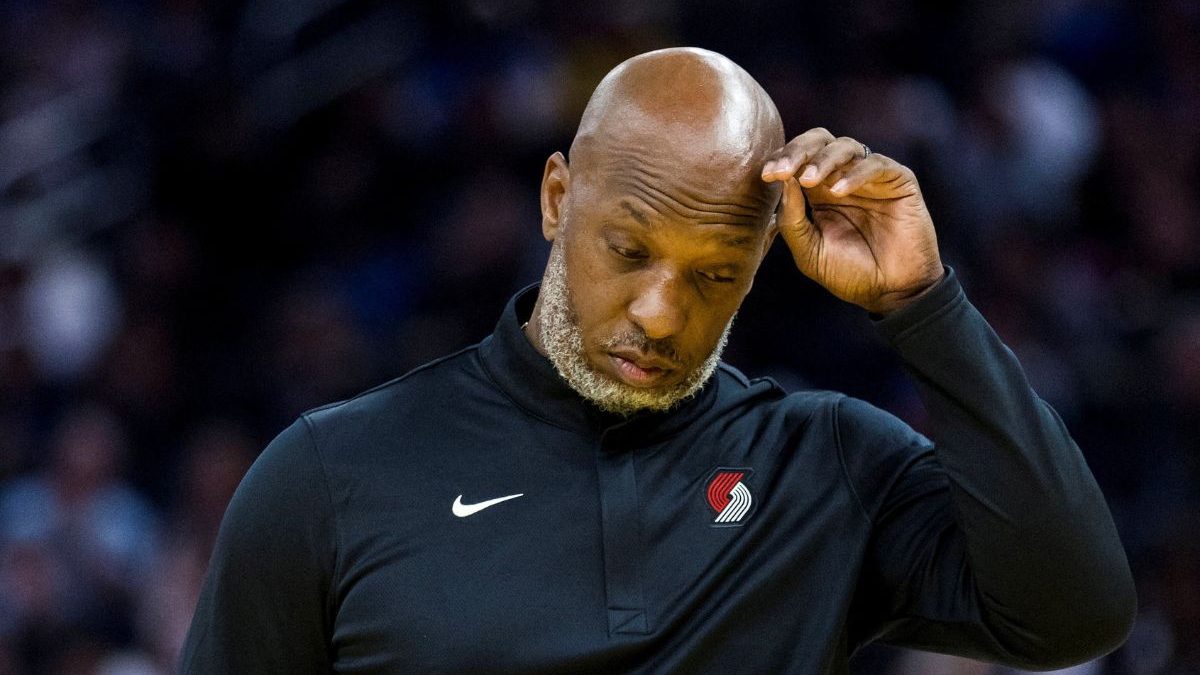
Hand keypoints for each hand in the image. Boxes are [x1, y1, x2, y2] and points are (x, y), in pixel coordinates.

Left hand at [761, 128, 943, 314]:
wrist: (891, 292)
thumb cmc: (849, 274)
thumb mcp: (809, 251)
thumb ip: (792, 220)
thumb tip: (782, 181)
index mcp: (818, 191)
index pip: (797, 160)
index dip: (781, 161)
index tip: (766, 176)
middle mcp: (843, 177)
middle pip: (819, 141)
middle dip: (797, 151)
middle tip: (783, 170)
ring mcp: (871, 177)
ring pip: (846, 146)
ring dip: (823, 159)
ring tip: (809, 180)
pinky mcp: (899, 180)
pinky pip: (875, 164)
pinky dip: (854, 174)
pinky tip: (838, 192)